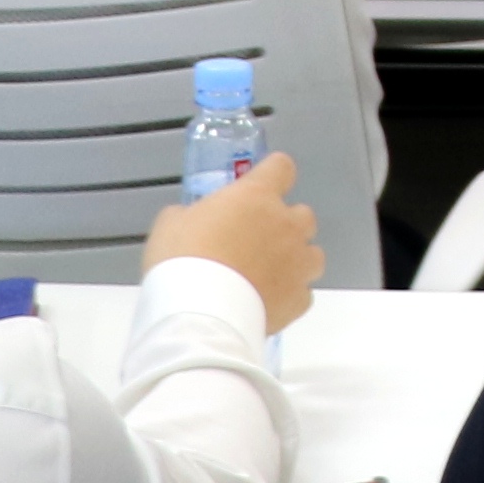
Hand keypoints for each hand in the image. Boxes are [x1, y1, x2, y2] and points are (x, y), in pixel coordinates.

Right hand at [150, 151, 324, 330]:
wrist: (200, 314)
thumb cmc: (183, 259)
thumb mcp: (172, 224)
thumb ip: (192, 214)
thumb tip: (193, 219)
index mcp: (257, 196)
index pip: (281, 168)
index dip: (272, 176)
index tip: (259, 188)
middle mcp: (287, 224)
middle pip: (303, 214)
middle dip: (284, 225)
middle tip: (256, 241)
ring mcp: (299, 263)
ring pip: (312, 254)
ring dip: (295, 260)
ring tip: (268, 276)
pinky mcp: (300, 299)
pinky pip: (302, 292)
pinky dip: (289, 296)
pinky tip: (268, 303)